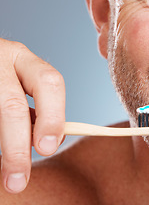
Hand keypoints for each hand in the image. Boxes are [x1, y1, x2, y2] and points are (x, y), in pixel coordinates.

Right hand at [0, 38, 65, 192]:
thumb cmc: (2, 81)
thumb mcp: (20, 83)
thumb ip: (39, 108)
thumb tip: (50, 142)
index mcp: (22, 59)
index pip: (49, 83)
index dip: (52, 117)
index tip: (48, 149)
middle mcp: (0, 59)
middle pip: (12, 106)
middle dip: (17, 147)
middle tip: (18, 181)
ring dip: (4, 146)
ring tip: (6, 172)